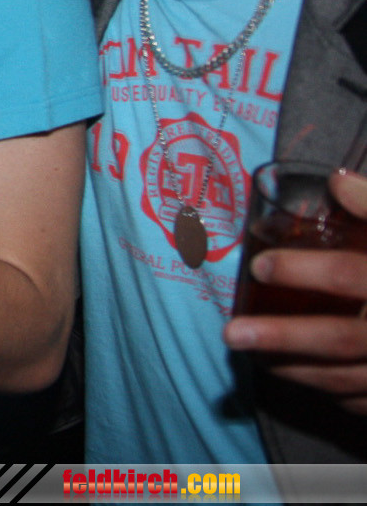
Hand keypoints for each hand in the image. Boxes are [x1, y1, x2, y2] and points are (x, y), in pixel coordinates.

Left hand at [225, 168, 366, 412]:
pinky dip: (333, 393)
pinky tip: (303, 377)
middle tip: (231, 335)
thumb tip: (336, 181)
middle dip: (284, 337)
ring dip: (296, 369)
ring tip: (252, 356)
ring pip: (348, 377)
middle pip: (341, 339)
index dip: (304, 270)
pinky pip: (366, 402)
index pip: (351, 276)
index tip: (258, 265)